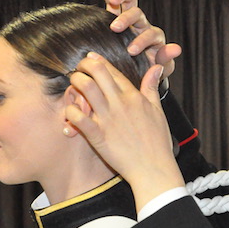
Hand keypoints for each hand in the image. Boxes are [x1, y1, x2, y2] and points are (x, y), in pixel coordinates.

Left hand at [66, 53, 184, 210]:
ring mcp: (108, 119)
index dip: (97, 60)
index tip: (89, 58)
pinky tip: (71, 112)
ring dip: (75, 82)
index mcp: (133, 96)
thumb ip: (152, 87)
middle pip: (96, 71)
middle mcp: (119, 104)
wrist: (153, 169)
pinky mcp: (98, 136)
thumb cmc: (158, 142)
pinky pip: (78, 117)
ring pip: (85, 88)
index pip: (111, 70)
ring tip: (73, 86)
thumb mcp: (158, 110)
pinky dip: (70, 111)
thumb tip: (157, 67)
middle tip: (78, 70)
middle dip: (83, 66)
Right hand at [100, 0, 181, 80]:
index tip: (131, 51)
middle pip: (138, 13)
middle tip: (115, 28)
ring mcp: (131, 18)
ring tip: (112, 0)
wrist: (139, 69)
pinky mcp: (117, 15)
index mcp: (154, 37)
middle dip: (127, 19)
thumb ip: (166, 59)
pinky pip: (115, 1)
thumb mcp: (160, 67)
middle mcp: (143, 25)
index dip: (141, 41)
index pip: (149, 34)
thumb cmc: (150, 69)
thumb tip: (177, 48)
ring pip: (129, 1)